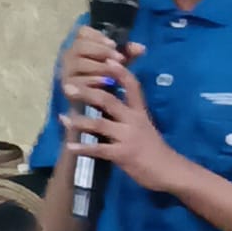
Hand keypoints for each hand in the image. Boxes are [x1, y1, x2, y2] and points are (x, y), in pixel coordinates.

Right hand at [60, 26, 144, 110]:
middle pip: (79, 46)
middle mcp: (69, 57)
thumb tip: (141, 48)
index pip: (82, 32)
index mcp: (80, 46)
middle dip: (101, 51)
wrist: (97, 109)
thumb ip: (127, 55)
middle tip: (120, 58)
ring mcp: (66, 72)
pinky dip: (92, 80)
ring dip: (99, 66)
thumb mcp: (118, 65)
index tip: (114, 44)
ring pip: (78, 63)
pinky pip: (77, 82)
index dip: (97, 36)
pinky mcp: (66, 88)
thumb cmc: (106, 81)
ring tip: (115, 70)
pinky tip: (106, 83)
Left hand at [63, 60, 184, 192]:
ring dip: (79, 120)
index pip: (132, 85)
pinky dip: (82, 148)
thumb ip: (128, 114)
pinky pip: (98, 150)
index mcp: (139, 111)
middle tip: (68, 86)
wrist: (168, 170)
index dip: (119, 72)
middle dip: (86, 92)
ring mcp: (127, 137)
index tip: (106, 59)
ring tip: (63, 117)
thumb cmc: (154, 148)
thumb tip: (108, 102)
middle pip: (108, 100)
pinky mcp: (122, 155)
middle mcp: (133, 120)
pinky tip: (69, 146)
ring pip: (100, 123)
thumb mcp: (145, 125)